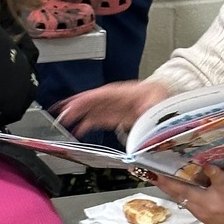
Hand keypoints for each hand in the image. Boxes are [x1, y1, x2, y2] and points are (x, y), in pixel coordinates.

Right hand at [52, 79, 170, 137]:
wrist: (163, 99)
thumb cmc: (158, 95)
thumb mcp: (157, 99)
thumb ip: (150, 108)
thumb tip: (145, 111)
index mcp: (120, 93)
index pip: (98, 96)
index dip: (84, 100)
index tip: (71, 105)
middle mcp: (112, 100)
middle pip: (89, 103)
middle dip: (74, 108)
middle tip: (60, 115)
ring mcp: (112, 109)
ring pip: (90, 111)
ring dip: (76, 117)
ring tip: (63, 122)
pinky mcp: (113, 117)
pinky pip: (97, 120)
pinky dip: (86, 125)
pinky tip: (78, 130)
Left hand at [154, 164, 223, 223]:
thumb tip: (211, 156)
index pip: (219, 180)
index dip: (212, 171)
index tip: (206, 164)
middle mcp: (211, 203)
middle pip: (187, 191)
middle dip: (169, 181)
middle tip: (155, 171)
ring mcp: (202, 211)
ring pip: (180, 197)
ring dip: (166, 186)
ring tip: (153, 176)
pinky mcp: (198, 215)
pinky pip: (183, 201)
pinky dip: (174, 192)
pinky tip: (165, 185)